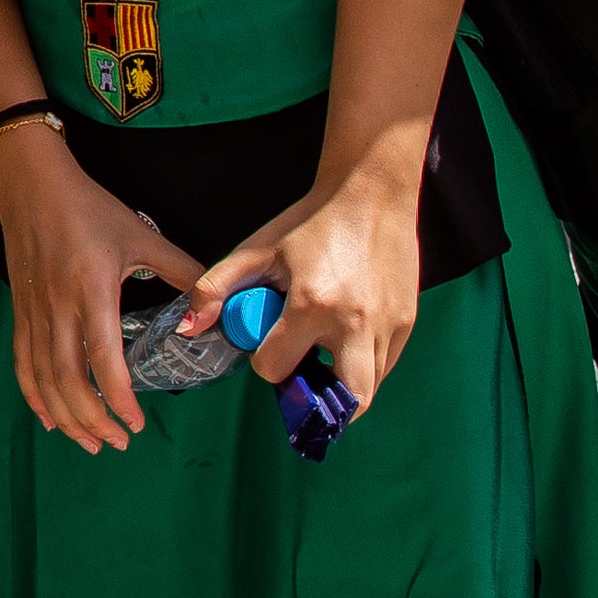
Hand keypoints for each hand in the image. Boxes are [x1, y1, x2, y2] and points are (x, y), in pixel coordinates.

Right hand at [0, 127, 201, 450]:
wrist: (32, 184)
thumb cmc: (88, 207)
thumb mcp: (140, 234)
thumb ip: (180, 268)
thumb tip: (209, 302)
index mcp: (92, 289)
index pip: (102, 358)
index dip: (119, 397)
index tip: (137, 423)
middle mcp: (58, 307)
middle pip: (68, 380)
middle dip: (93, 420)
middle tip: (119, 443)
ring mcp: (34, 312)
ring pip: (43, 379)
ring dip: (66, 416)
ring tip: (90, 442)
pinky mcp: (21, 312)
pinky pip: (23, 364)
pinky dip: (35, 396)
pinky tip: (50, 418)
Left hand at [190, 160, 425, 412]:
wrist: (371, 194)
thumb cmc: (311, 222)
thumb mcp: (257, 250)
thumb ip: (217, 288)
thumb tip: (190, 328)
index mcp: (312, 305)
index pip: (277, 367)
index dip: (264, 360)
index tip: (266, 342)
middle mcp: (356, 324)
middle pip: (346, 402)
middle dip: (319, 403)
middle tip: (303, 378)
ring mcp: (388, 326)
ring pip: (369, 388)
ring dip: (341, 385)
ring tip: (322, 356)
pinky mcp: (407, 323)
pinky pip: (386, 365)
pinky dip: (364, 366)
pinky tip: (345, 341)